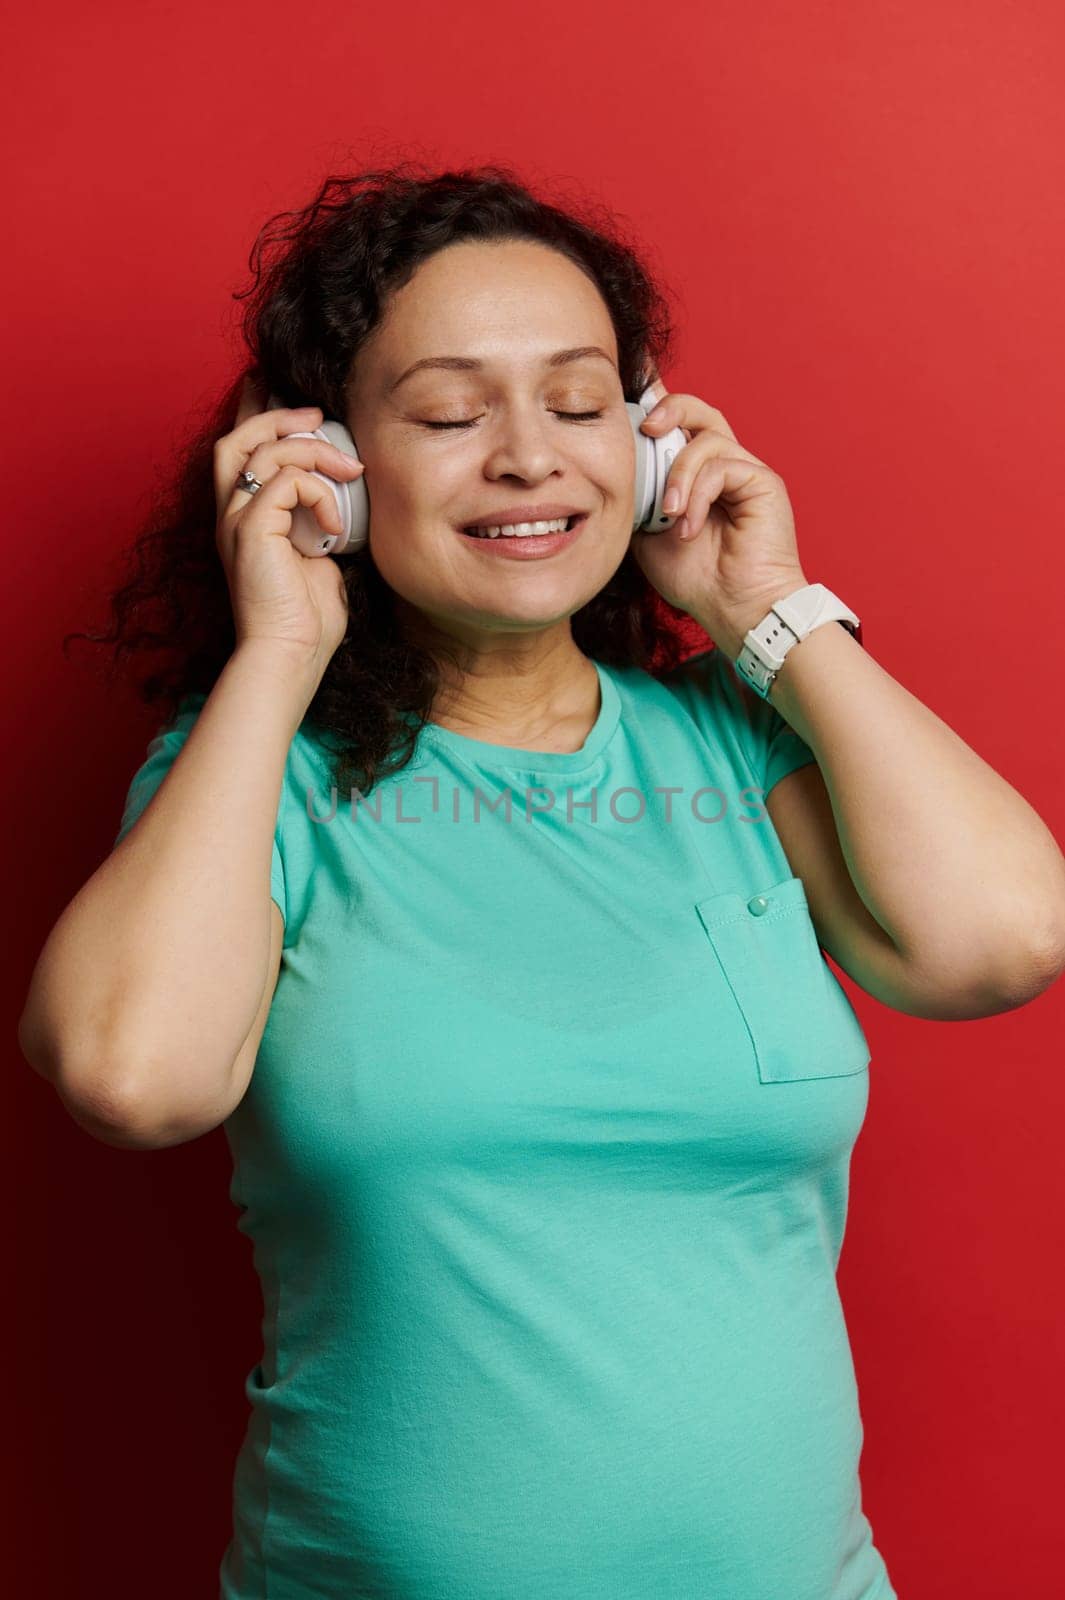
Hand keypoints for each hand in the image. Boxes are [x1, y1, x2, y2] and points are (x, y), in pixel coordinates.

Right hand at [213, 374, 363, 673]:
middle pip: (237, 439)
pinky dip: (317, 492)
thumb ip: (321, 525)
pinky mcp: (250, 532)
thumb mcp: (320, 559)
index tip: (291, 397)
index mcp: (245, 520)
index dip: (258, 416)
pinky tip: (335, 521)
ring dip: (311, 450)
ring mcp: (236, 522)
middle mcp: (232, 516)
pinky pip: (284, 483)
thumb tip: (343, 500)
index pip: (241, 454)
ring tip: (349, 467)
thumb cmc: (306, 621)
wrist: (290, 656)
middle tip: (318, 415)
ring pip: (260, 451)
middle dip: (276, 415)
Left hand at [630, 377, 808, 659]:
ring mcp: (745, 471)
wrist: (733, 609)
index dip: (657, 406)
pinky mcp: (762, 481)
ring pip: (707, 438)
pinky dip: (697, 493)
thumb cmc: (695, 579)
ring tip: (667, 514)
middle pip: (699, 411)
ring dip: (678, 475)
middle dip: (669, 409)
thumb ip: (637, 497)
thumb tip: (611, 469)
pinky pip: (721, 465)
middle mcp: (724, 466)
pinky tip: (687, 527)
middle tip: (646, 429)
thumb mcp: (646, 533)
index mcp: (698, 475)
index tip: (628, 398)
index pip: (679, 427)